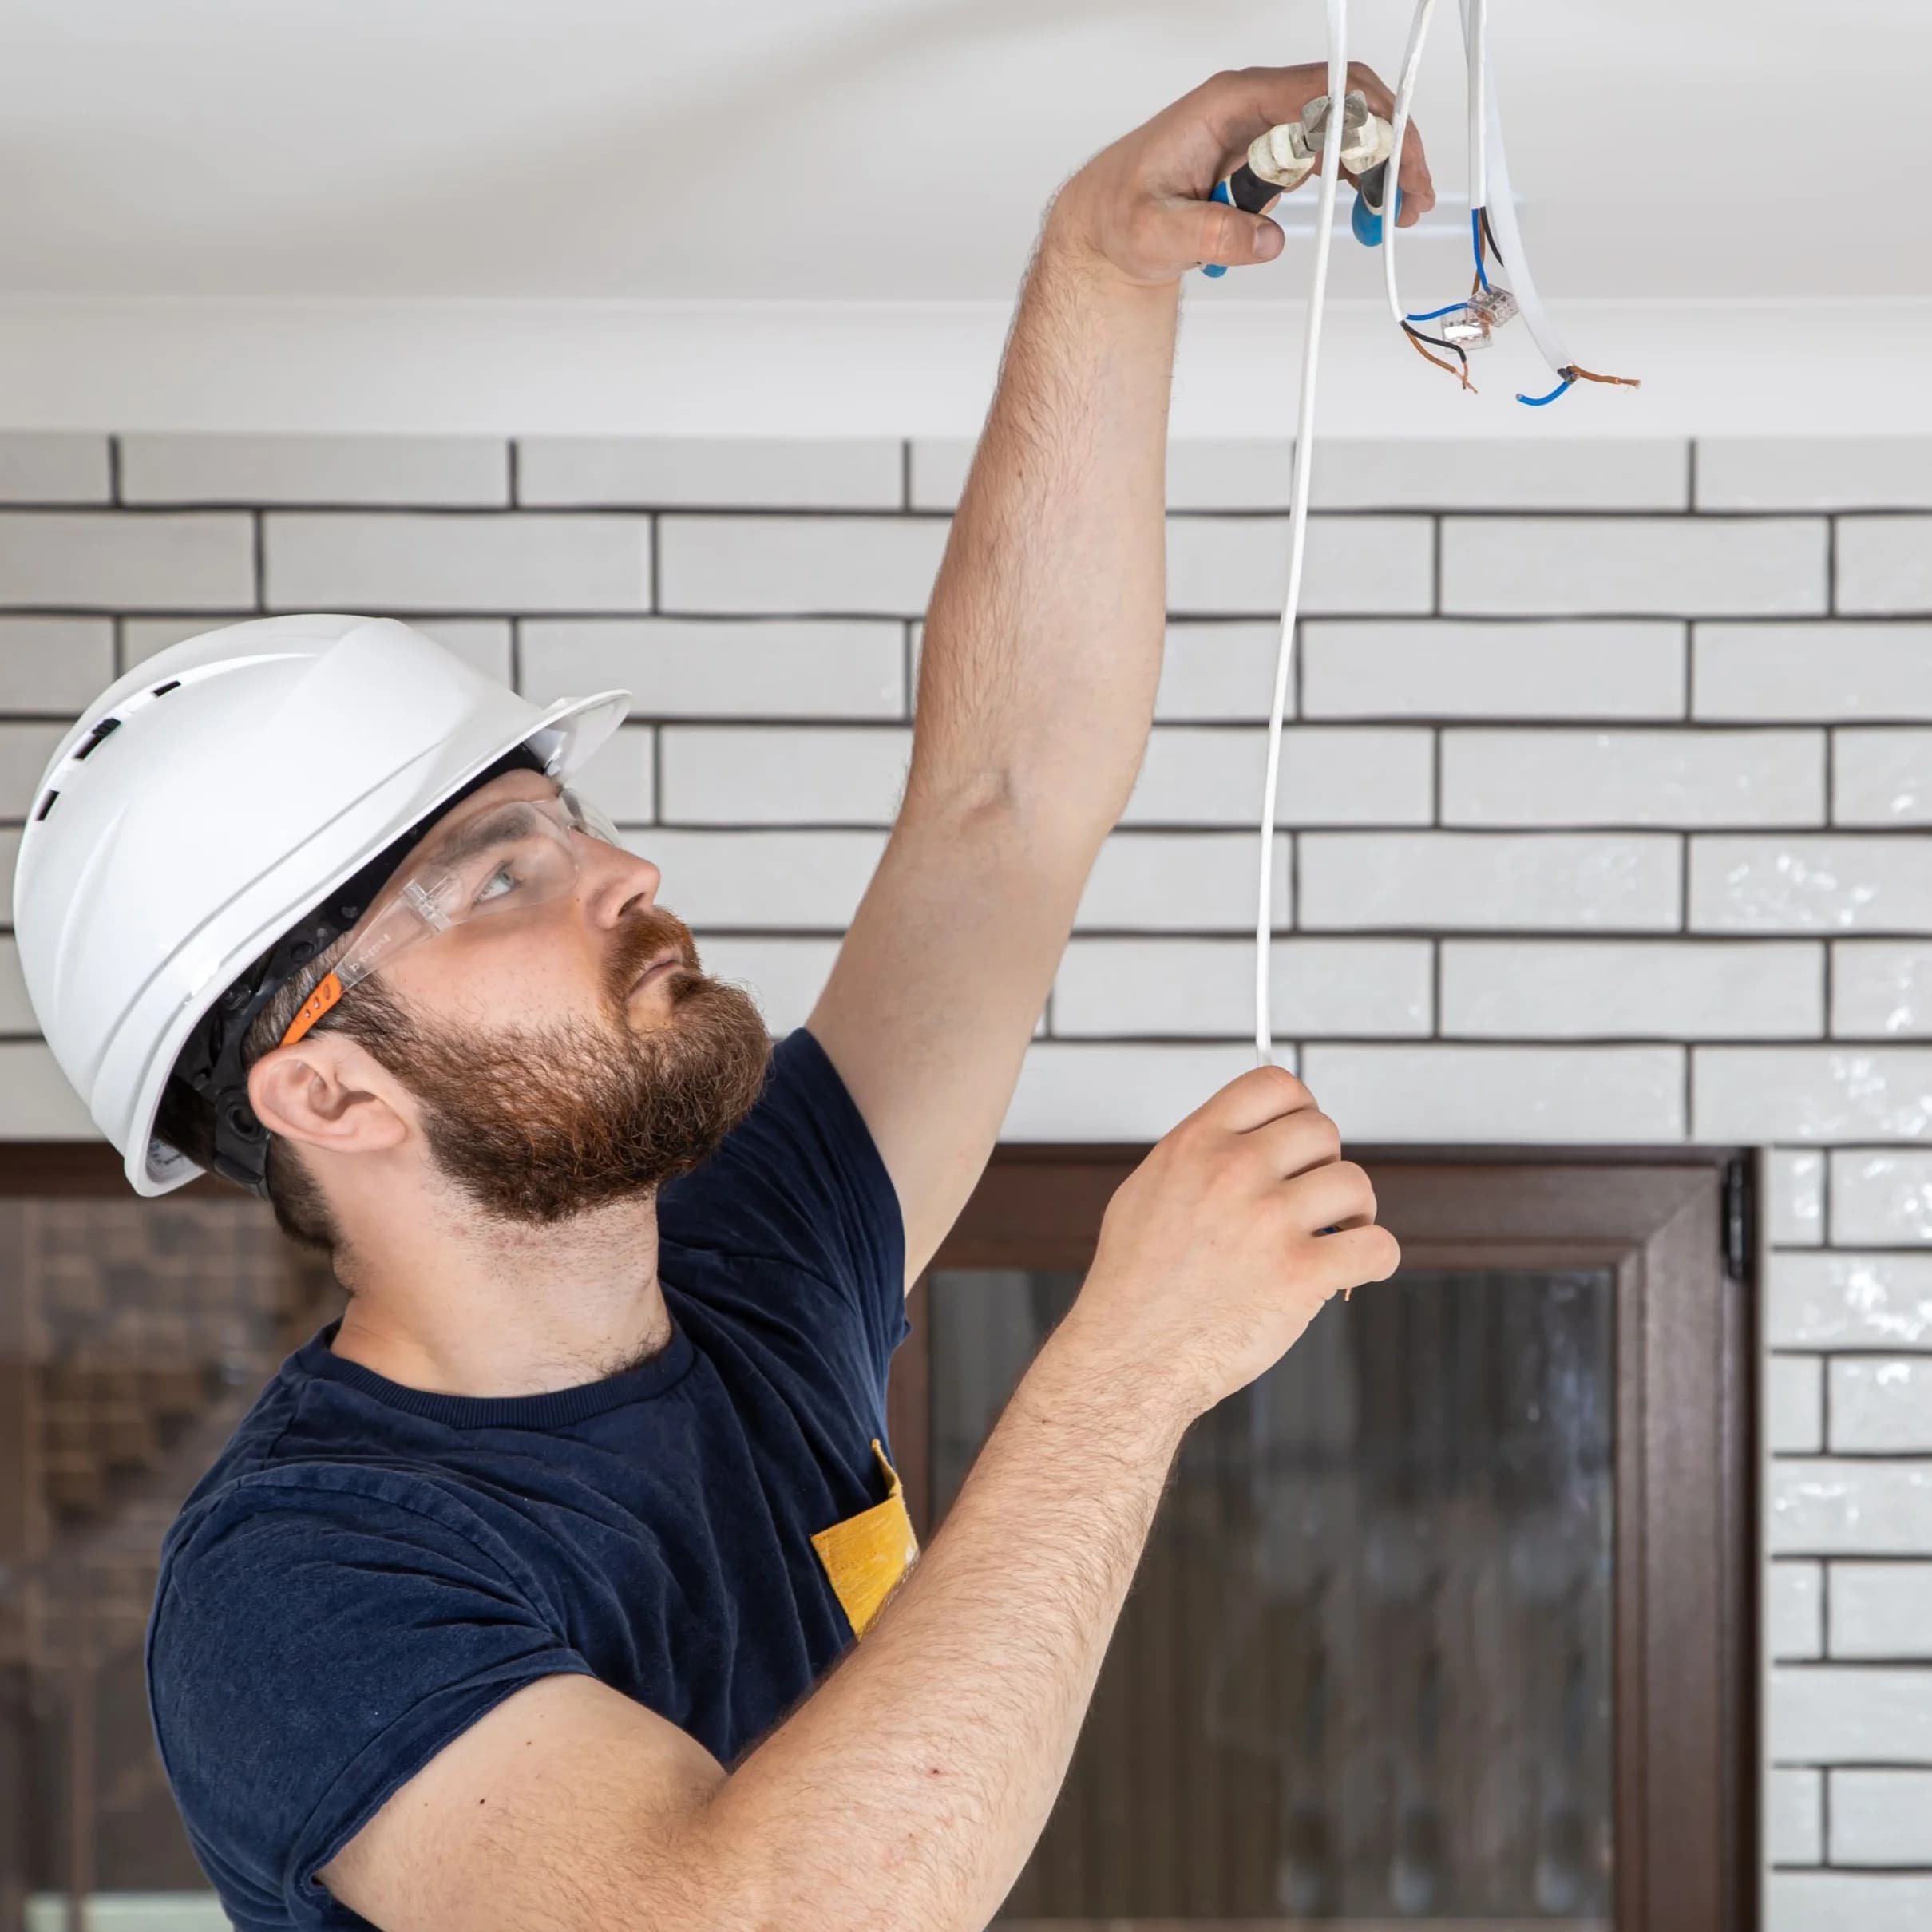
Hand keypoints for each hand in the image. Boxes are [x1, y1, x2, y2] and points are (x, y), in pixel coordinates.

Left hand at [1045, 63, 1436, 288]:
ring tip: (1398, 213)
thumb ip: (1210, 235)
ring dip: (1377, 166)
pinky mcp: (1266, 156)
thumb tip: (1269, 242)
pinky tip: (1368, 210)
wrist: (1106, 224)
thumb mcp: (1156, 232)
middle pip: (1343, 104)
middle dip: (1387, 144)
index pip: (1319, 91)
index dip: (1366, 122)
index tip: (1393, 163)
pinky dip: (1352, 180)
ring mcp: (1263, 129)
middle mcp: (1253, 106)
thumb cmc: (1122, 215)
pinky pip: (1323, 156)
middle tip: (1411, 196)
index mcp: (1230, 103)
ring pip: (1341, 129)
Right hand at [1059, 1064, 1399, 1422]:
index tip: (1302, 1139)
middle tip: (1313, 1202)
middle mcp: (1233, 1172)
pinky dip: (1373, 1260)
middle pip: (1323, 1130)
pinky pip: (1377, 1246)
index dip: (1300, 1108)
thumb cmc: (1135, 1286)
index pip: (1275, 1084)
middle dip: (1324, 1166)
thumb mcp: (1148, 1191)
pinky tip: (1349, 1272)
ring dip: (1353, 1213)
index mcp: (1196, 1145)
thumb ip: (1201, 1156)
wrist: (1131, 1357)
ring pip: (1356, 1183)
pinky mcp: (1301, 1274)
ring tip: (1332, 1238)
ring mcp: (1269, 1221)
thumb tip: (1252, 1138)